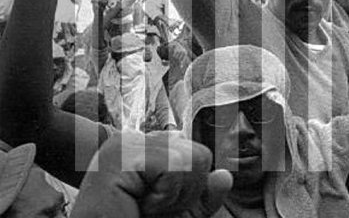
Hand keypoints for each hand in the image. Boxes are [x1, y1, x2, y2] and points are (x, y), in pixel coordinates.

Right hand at [71, 131, 231, 217]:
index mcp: (148, 148)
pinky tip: (137, 205)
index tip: (159, 205)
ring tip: (143, 206)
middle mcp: (137, 138)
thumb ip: (202, 197)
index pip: (197, 155)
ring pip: (191, 158)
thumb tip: (225, 176)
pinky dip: (164, 197)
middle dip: (185, 192)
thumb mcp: (177, 214)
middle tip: (150, 207)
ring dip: (173, 197)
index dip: (192, 189)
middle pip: (199, 154)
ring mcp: (127, 142)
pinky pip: (174, 167)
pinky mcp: (122, 154)